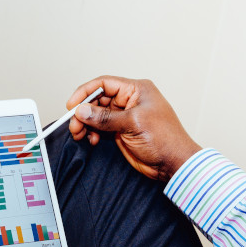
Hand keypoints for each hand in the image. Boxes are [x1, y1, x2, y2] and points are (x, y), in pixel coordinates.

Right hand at [67, 75, 201, 181]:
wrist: (173, 163)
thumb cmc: (165, 139)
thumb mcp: (133, 124)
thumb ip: (105, 117)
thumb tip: (82, 111)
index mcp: (136, 90)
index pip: (104, 84)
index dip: (86, 92)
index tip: (72, 105)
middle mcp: (129, 100)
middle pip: (97, 100)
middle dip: (84, 112)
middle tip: (74, 124)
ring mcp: (124, 116)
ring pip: (96, 115)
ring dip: (86, 124)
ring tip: (80, 134)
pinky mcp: (121, 131)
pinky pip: (100, 128)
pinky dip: (92, 133)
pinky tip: (92, 140)